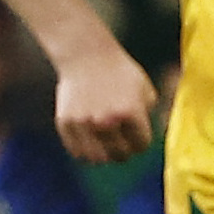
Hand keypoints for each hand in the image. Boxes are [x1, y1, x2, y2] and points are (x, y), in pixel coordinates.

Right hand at [55, 41, 158, 162]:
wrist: (87, 54)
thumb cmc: (119, 72)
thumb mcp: (144, 90)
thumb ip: (147, 116)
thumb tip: (142, 140)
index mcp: (130, 113)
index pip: (141, 145)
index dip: (140, 142)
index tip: (136, 137)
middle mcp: (107, 121)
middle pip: (119, 155)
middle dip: (123, 151)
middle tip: (121, 146)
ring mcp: (84, 123)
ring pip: (97, 158)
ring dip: (103, 156)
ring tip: (105, 148)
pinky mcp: (66, 123)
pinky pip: (77, 151)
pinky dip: (84, 151)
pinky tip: (89, 141)